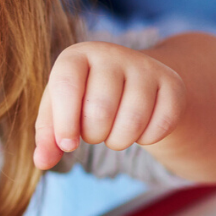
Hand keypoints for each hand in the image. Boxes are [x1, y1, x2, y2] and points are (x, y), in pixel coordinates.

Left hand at [34, 41, 185, 169]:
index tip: (67, 145)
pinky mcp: (173, 84)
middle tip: (94, 132)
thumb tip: (42, 161)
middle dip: (93, 135)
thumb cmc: (85, 100)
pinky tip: (140, 130)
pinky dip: (147, 139)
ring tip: (114, 133)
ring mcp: (145, 66)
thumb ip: (48, 137)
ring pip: (132, 121)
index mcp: (77, 56)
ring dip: (119, 141)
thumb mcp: (61, 112)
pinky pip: (160, 125)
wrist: (132, 85)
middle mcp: (112, 53)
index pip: (66, 86)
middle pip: (100, 110)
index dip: (64, 123)